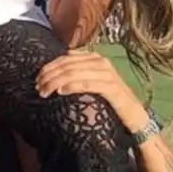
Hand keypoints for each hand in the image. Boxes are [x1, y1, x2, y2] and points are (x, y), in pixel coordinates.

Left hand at [35, 50, 149, 132]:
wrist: (134, 114)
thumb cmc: (110, 99)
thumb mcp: (92, 81)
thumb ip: (77, 73)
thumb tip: (54, 71)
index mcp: (94, 57)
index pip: (65, 58)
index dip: (49, 67)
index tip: (38, 79)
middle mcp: (100, 62)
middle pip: (67, 65)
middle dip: (49, 75)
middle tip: (38, 87)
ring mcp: (107, 74)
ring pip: (74, 73)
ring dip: (56, 82)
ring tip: (45, 91)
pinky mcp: (111, 87)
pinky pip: (87, 84)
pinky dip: (72, 86)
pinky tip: (60, 92)